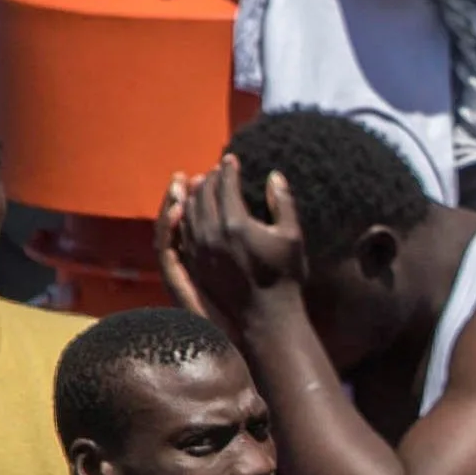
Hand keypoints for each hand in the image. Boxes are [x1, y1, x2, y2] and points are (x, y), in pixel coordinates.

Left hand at [158, 158, 306, 330]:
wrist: (267, 315)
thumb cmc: (284, 276)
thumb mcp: (292, 236)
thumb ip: (283, 203)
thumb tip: (274, 175)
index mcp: (236, 223)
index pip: (226, 185)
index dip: (228, 169)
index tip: (232, 159)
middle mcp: (212, 234)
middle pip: (203, 195)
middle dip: (209, 178)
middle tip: (216, 170)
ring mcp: (200, 249)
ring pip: (188, 211)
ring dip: (193, 195)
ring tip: (200, 184)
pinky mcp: (194, 263)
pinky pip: (183, 232)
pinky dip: (185, 216)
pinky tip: (191, 212)